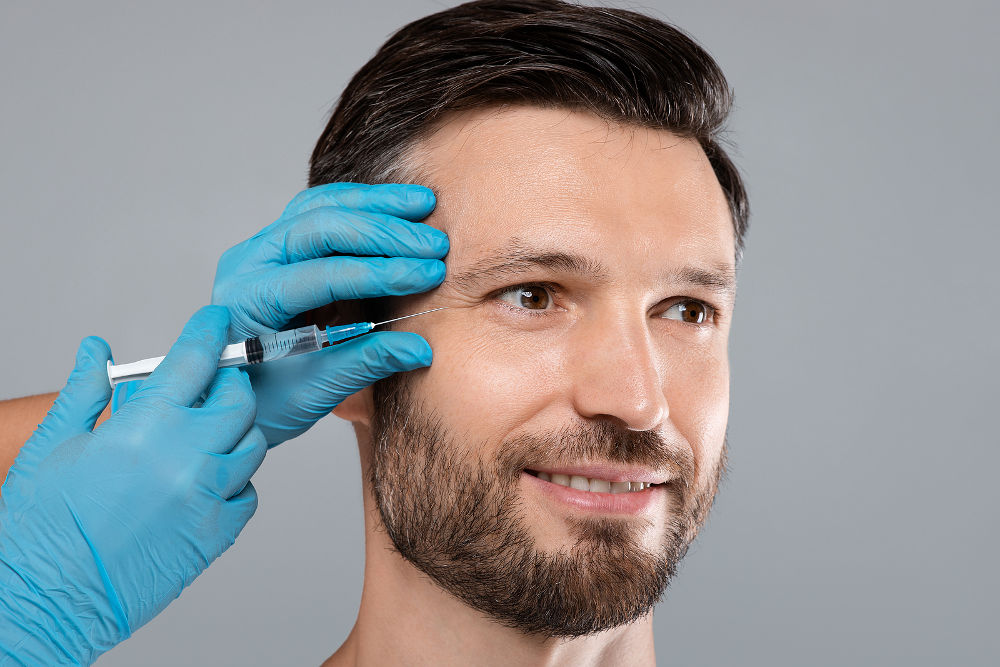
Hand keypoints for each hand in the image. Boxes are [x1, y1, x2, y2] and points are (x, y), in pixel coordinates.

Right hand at [0, 307, 264, 665]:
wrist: (43, 602)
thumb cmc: (40, 530)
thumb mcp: (53, 446)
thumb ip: (85, 390)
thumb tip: (95, 348)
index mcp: (143, 427)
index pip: (195, 359)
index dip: (209, 331)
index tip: (216, 322)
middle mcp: (186, 457)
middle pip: (237, 400)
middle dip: (226, 385)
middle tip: (207, 387)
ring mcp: (207, 497)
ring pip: (251, 445)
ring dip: (232, 433)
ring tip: (200, 438)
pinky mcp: (217, 534)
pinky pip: (248, 493)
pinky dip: (234, 480)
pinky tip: (203, 481)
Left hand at [211, 183, 447, 445]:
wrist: (234, 397)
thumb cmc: (266, 400)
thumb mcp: (315, 389)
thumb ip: (366, 362)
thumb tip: (420, 349)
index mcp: (250, 300)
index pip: (323, 274)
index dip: (382, 271)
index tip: (430, 275)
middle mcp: (249, 263)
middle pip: (321, 227)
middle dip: (384, 233)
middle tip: (435, 245)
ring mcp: (263, 248)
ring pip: (322, 206)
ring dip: (377, 205)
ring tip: (425, 204)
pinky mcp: (281, 245)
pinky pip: (322, 210)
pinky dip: (363, 205)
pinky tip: (400, 207)